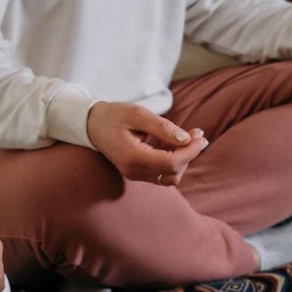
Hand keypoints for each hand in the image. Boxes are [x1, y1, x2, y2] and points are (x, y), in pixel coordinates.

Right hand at [85, 101, 208, 186]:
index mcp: (133, 156)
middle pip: (174, 172)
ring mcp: (134, 175)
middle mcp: (134, 171)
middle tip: (197, 133)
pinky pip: (162, 174)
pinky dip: (174, 162)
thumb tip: (186, 139)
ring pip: (170, 177)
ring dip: (184, 160)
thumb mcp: (138, 114)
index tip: (200, 135)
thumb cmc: (113, 115)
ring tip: (190, 139)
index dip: (190, 151)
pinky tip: (177, 145)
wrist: (91, 125)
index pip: (172, 162)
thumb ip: (162, 127)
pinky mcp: (137, 173)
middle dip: (190, 154)